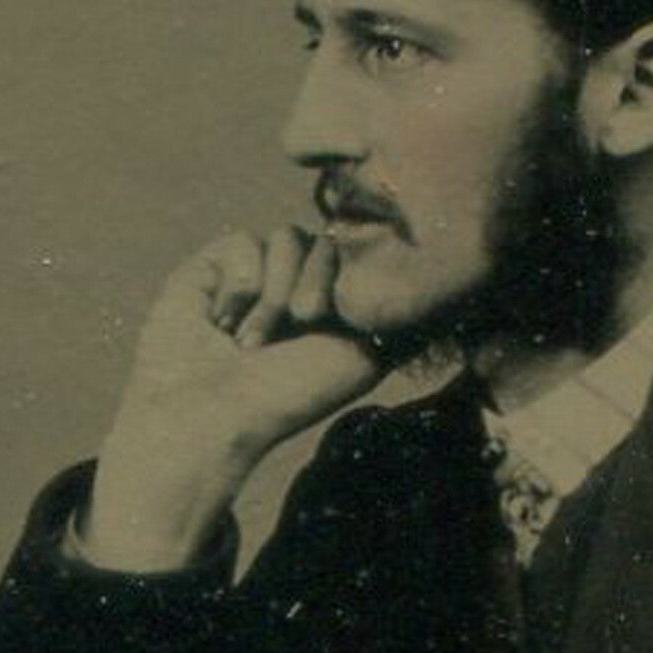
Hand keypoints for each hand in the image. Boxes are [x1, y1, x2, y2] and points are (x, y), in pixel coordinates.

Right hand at [83, 228, 384, 569]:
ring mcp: (253, 273)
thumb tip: (440, 286)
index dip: (346, 283)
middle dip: (315, 286)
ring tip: (250, 341)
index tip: (330, 323)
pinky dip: (238, 284)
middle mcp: (294, 284)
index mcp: (334, 305)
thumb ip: (396, 314)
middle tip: (294, 329)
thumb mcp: (366, 358)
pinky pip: (242, 241)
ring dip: (275, 294)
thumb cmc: (290, 397)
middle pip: (327, 241)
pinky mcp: (211, 267)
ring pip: (287, 237)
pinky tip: (221, 322)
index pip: (357, 258)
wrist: (214, 415)